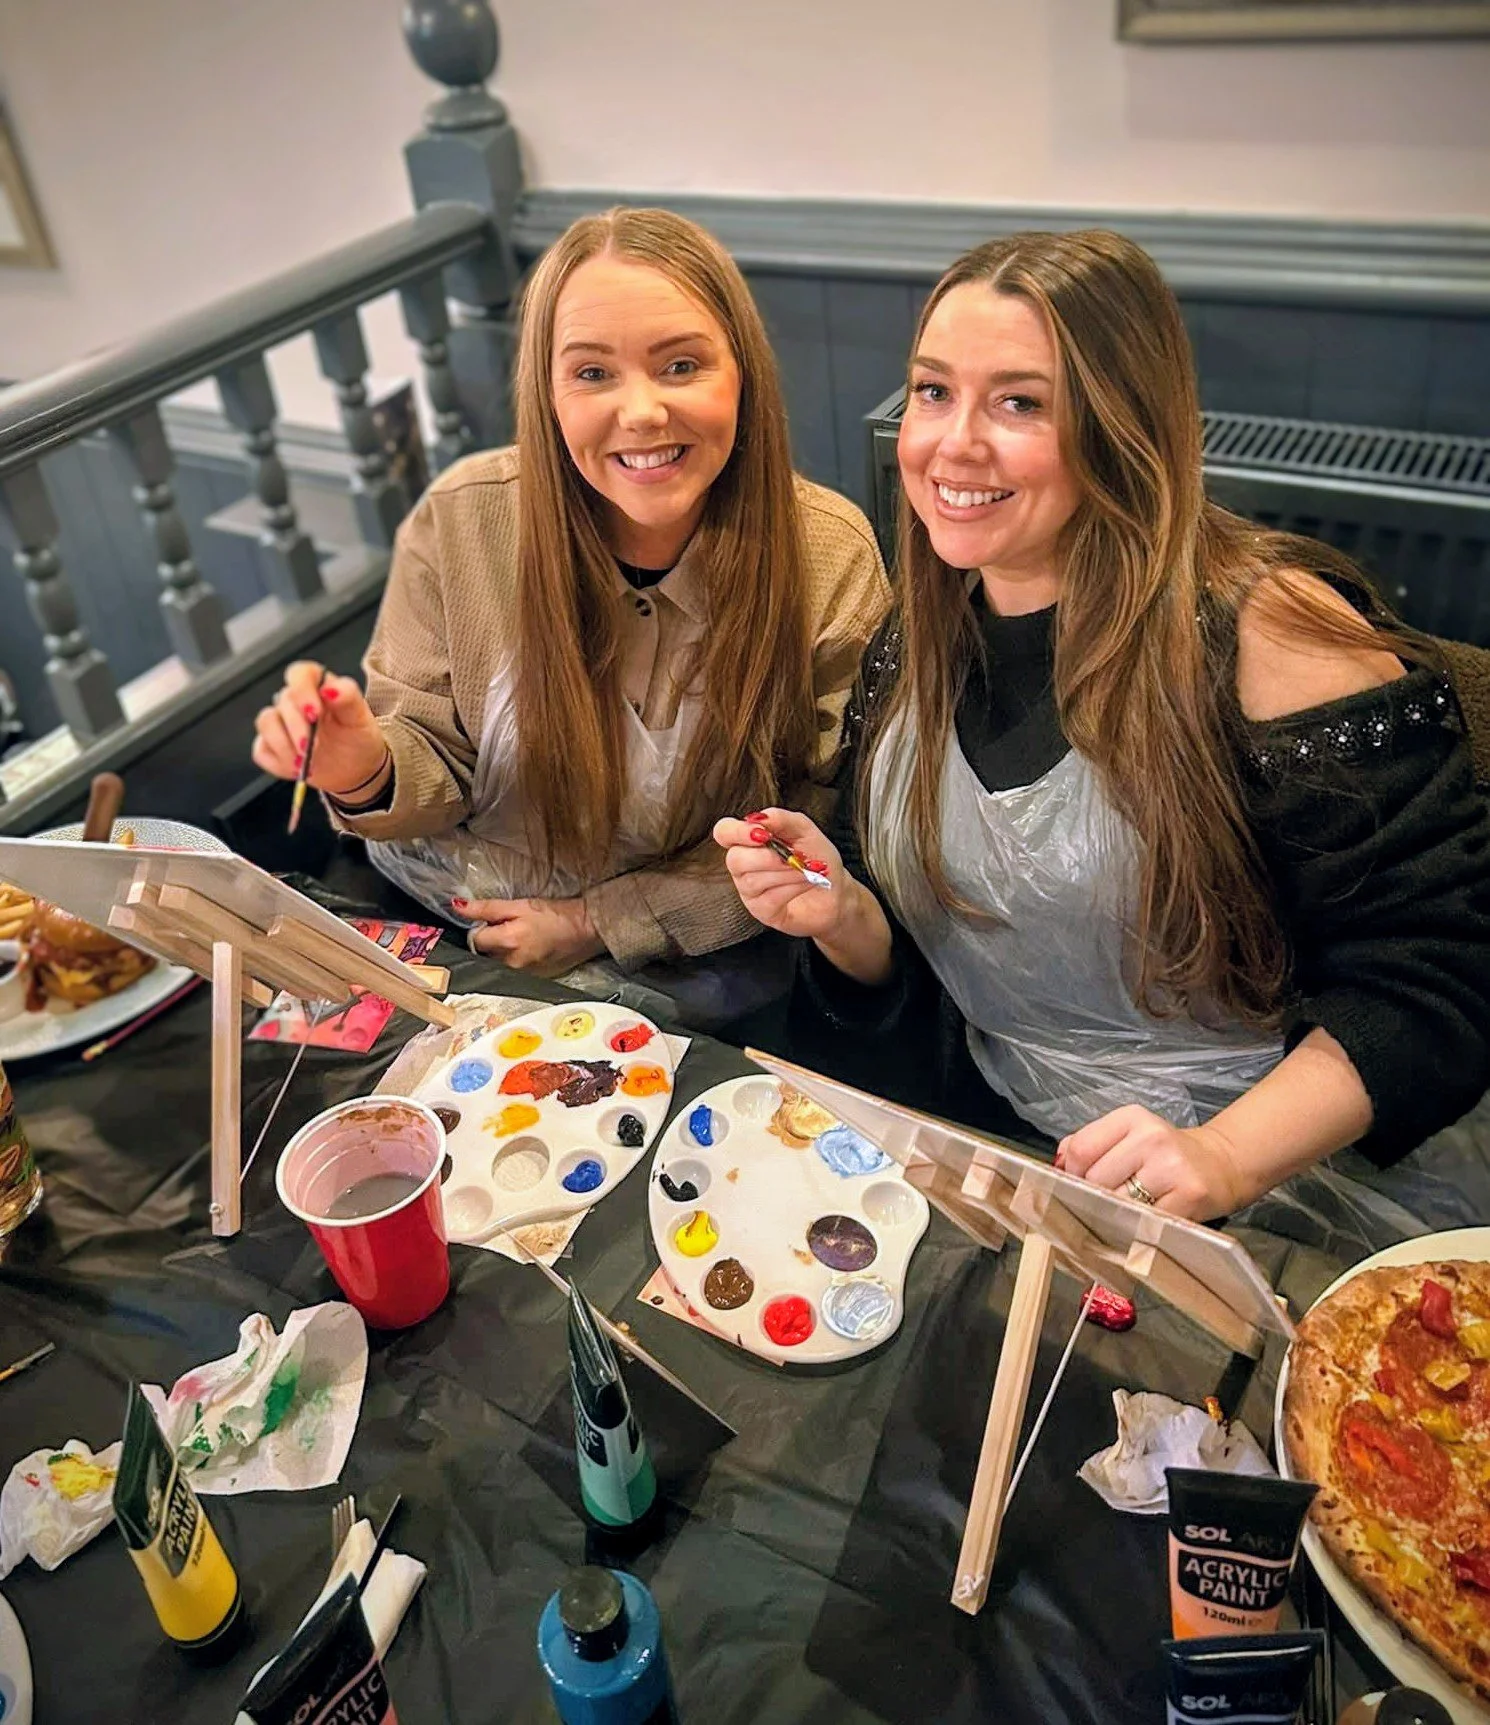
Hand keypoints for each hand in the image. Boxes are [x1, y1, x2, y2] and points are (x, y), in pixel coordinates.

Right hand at [252, 661, 389, 801]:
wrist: (355, 769)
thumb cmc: (358, 738)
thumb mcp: (360, 718)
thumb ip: (348, 697)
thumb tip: (331, 688)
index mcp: (317, 686)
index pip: (299, 674)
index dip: (302, 691)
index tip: (314, 713)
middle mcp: (295, 701)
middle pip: (283, 703)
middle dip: (297, 728)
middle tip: (312, 748)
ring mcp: (280, 723)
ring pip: (266, 723)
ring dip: (284, 745)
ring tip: (305, 763)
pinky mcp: (270, 746)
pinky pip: (262, 751)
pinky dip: (278, 762)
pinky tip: (297, 769)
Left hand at [457, 895, 604, 975]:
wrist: (585, 930)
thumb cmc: (554, 914)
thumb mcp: (520, 905)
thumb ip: (487, 908)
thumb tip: (457, 907)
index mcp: (507, 942)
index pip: (474, 940)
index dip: (478, 928)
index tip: (489, 921)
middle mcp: (510, 964)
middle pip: (482, 955)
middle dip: (486, 942)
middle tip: (502, 928)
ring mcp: (520, 975)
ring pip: (494, 964)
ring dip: (497, 952)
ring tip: (515, 938)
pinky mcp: (529, 980)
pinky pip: (509, 970)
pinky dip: (510, 960)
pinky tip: (524, 949)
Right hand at [712, 808, 849, 942]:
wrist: (836, 890)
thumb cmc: (817, 857)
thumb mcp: (804, 830)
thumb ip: (781, 819)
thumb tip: (759, 818)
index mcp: (749, 840)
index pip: (724, 832)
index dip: (737, 832)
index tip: (763, 834)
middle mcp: (743, 865)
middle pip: (734, 859)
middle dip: (768, 857)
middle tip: (794, 855)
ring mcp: (749, 890)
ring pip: (752, 880)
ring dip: (786, 872)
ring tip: (807, 869)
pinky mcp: (762, 910)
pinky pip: (768, 898)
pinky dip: (793, 887)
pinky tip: (807, 882)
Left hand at [1056, 1105, 1247, 1220]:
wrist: (1221, 1164)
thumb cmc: (1165, 1153)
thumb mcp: (1127, 1135)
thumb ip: (1089, 1144)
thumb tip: (1057, 1167)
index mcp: (1131, 1118)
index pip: (1082, 1148)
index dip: (1072, 1174)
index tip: (1077, 1185)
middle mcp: (1151, 1138)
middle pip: (1096, 1180)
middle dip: (1093, 1197)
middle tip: (1103, 1203)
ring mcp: (1171, 1168)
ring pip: (1117, 1203)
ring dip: (1113, 1215)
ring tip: (1123, 1213)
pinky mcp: (1188, 1197)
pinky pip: (1144, 1221)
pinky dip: (1135, 1228)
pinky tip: (1140, 1224)